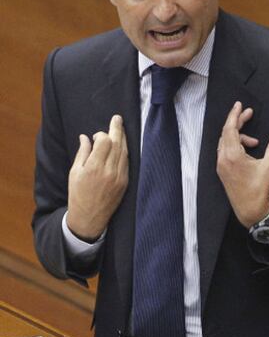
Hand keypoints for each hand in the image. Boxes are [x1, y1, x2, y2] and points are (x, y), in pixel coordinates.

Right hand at [67, 115, 128, 239]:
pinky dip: (125, 152)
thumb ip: (82, 153)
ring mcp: (119, 178)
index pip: (105, 142)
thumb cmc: (78, 195)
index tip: (96, 136)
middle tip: (118, 118)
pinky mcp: (125, 183)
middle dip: (117, 129)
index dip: (102, 134)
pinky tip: (123, 146)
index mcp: (94, 168)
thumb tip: (85, 137)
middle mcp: (109, 171)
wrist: (89, 218)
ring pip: (124, 152)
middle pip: (117, 144)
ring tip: (121, 129)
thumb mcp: (74, 173)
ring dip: (123, 139)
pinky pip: (127, 163)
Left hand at [216, 102, 268, 228]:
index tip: (239, 105)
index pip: (230, 129)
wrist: (251, 211)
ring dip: (238, 136)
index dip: (234, 115)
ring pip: (225, 142)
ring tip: (255, 142)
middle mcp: (223, 159)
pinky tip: (247, 150)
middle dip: (238, 122)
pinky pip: (225, 152)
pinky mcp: (222, 172)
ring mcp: (221, 166)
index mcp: (232, 156)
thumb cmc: (259, 190)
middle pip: (226, 133)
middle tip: (249, 114)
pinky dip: (235, 146)